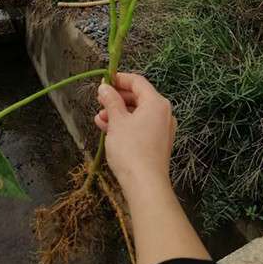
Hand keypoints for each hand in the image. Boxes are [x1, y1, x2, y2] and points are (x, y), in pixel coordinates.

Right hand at [95, 73, 175, 198]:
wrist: (145, 184)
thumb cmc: (131, 149)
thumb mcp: (117, 121)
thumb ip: (111, 100)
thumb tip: (104, 87)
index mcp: (156, 103)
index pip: (138, 82)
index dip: (119, 79)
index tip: (103, 81)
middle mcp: (163, 113)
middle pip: (138, 97)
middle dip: (116, 99)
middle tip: (99, 101)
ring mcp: (162, 129)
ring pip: (137, 114)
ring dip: (118, 113)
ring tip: (99, 119)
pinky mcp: (158, 143)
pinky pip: (140, 127)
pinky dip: (125, 125)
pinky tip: (108, 130)